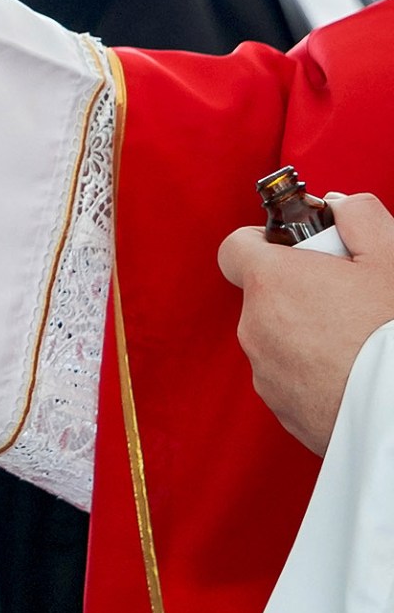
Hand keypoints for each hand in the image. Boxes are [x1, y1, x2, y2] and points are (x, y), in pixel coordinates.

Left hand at [219, 194, 393, 455]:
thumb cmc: (393, 335)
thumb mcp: (390, 257)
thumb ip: (359, 216)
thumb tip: (339, 206)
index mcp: (271, 282)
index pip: (234, 248)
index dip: (262, 242)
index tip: (294, 248)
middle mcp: (254, 326)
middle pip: (262, 294)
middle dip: (296, 289)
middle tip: (346, 296)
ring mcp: (264, 370)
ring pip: (274, 336)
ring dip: (303, 332)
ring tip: (354, 339)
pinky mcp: (280, 407)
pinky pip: (286, 375)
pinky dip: (309, 370)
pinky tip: (350, 373)